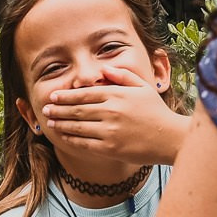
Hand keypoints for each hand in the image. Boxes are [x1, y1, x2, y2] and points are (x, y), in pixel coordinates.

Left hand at [42, 66, 189, 164]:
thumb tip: (104, 68)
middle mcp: (111, 111)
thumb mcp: (143, 87)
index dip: (66, 96)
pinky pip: (85, 143)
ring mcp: (110, 130)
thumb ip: (122, 76)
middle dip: (59, 109)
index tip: (54, 96)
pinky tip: (63, 136)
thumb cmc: (157, 112)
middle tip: (46, 109)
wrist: (170, 138)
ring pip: (78, 127)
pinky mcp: (110, 148)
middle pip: (77, 110)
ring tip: (50, 122)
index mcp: (117, 94)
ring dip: (61, 124)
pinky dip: (72, 139)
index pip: (85, 94)